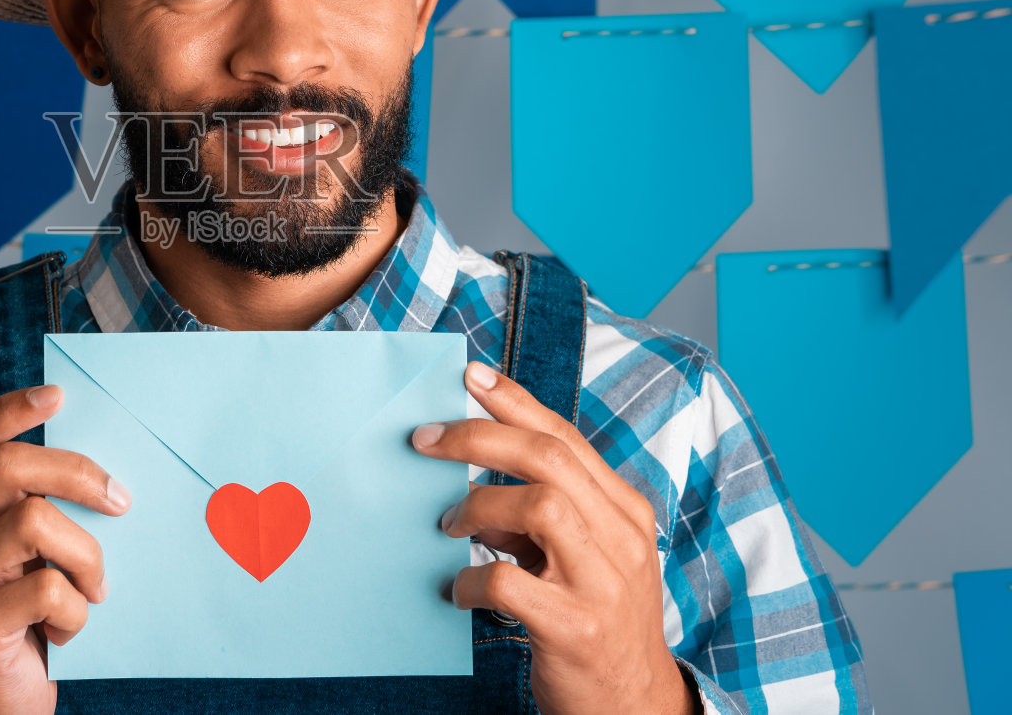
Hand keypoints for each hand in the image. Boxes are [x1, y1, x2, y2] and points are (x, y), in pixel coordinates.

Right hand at [0, 384, 131, 714]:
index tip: (58, 396)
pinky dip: (77, 610)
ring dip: (87, 556)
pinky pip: (46, 591)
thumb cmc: (27, 619)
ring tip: (94, 589)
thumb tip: (106, 469)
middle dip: (77, 474)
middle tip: (121, 500)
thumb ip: (45, 510)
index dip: (8, 411)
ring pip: (32, 523)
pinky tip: (69, 631)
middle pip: (7, 469)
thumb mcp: (33, 556)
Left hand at [412, 362, 697, 714]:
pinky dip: (471, 579)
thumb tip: (471, 483)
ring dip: (477, 508)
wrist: (634, 706)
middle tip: (425, 442)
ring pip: (538, 507)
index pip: (567, 437)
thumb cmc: (598, 620)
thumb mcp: (583, 558)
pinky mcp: (575, 628)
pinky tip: (457, 590)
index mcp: (625, 511)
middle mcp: (622, 538)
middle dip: (478, 438)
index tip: (470, 377)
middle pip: (549, 459)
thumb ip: (541, 517)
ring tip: (448, 527)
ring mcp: (602, 583)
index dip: (515, 401)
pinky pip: (509, 583)